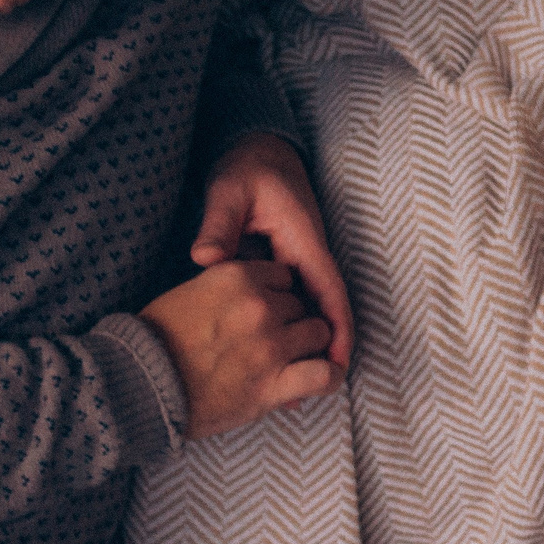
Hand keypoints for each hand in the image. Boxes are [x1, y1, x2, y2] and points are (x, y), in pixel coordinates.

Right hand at [140, 259, 337, 440]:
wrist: (137, 386)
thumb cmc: (156, 341)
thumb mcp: (189, 294)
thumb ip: (227, 290)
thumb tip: (252, 295)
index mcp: (236, 277)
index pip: (283, 276)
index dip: (276, 294)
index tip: (265, 311)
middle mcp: (259, 306)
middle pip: (300, 305)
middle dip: (290, 321)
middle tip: (268, 342)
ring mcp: (270, 346)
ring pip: (318, 333)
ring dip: (308, 345)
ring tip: (290, 359)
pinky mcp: (274, 384)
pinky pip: (323, 374)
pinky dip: (328, 377)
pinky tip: (320, 380)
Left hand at [192, 133, 353, 374]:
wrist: (257, 151)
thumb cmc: (247, 168)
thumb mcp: (229, 190)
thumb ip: (219, 224)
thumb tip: (205, 258)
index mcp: (303, 240)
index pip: (329, 290)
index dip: (337, 328)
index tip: (338, 362)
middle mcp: (307, 255)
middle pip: (324, 310)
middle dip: (324, 350)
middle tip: (310, 392)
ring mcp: (297, 262)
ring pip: (309, 311)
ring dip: (307, 345)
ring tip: (293, 388)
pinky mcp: (283, 266)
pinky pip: (292, 303)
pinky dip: (288, 330)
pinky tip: (273, 355)